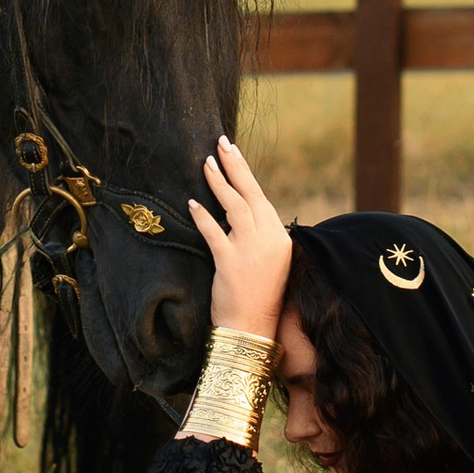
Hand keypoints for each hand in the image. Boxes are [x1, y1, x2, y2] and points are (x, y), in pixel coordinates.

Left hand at [188, 136, 292, 342]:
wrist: (253, 329)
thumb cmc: (259, 297)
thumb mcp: (269, 262)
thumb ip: (259, 236)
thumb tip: (240, 212)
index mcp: (280, 238)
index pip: (261, 199)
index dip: (246, 175)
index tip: (233, 154)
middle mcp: (269, 240)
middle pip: (251, 194)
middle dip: (235, 166)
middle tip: (222, 143)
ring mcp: (251, 251)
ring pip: (235, 206)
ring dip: (220, 182)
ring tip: (206, 163)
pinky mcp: (230, 263)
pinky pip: (214, 232)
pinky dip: (204, 216)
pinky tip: (193, 202)